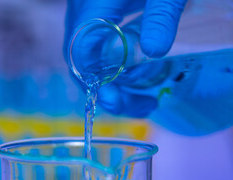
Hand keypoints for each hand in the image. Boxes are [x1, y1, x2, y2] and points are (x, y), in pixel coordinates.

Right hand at [65, 0, 186, 116]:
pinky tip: (136, 80)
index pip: (81, 52)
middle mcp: (84, 16)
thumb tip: (155, 51)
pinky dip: (116, 74)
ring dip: (116, 88)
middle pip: (84, 66)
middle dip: (110, 93)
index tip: (116, 101)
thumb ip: (161, 15)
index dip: (96, 81)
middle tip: (141, 107)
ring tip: (144, 102)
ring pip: (92, 65)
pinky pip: (99, 55)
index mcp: (94, 5)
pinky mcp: (98, 23)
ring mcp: (89, 21)